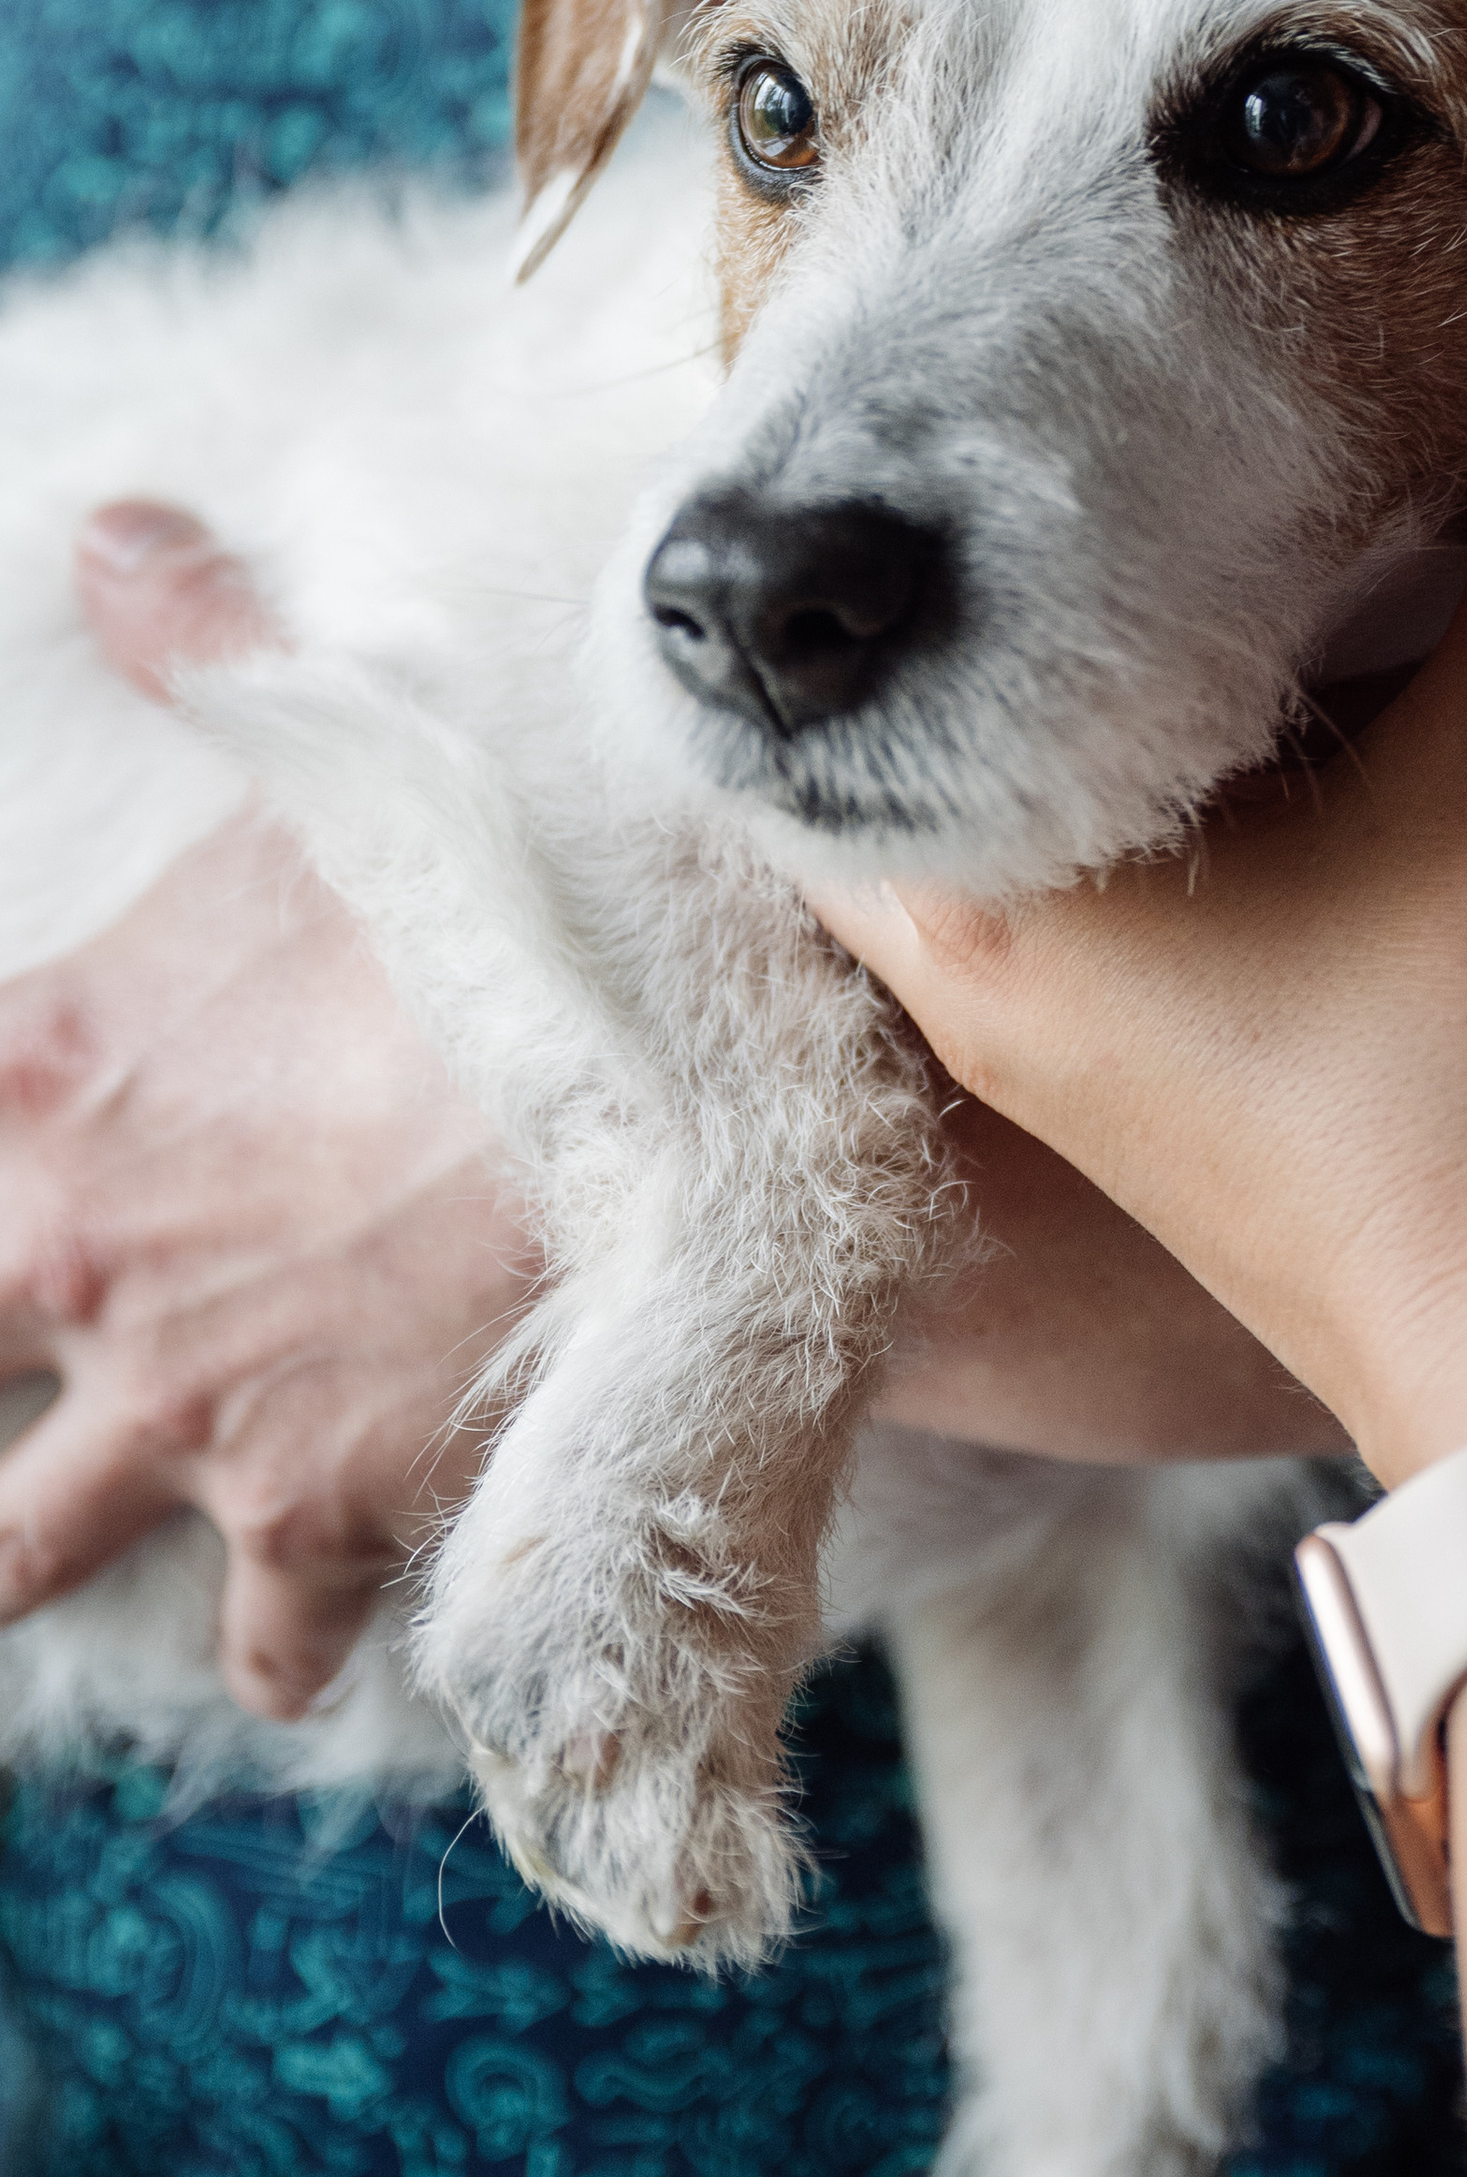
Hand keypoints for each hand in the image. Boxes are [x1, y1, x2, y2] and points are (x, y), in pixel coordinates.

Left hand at [0, 509, 539, 1716]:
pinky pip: (271, 1630)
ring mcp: (188, 1411)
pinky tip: (293, 1642)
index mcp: (49, 1078)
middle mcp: (81, 1263)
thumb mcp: (356, 754)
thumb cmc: (519, 922)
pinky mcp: (319, 1516)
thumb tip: (119, 533)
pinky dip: (279, 1642)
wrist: (688, 1117)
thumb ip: (216, 653)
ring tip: (46, 1548)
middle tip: (15, 1344)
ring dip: (41, 1540)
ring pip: (26, 1541)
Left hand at [816, 270, 1466, 1486]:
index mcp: (988, 897)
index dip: (884, 528)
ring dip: (1368, 669)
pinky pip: (1281, 874)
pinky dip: (1412, 786)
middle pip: (1027, 700)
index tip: (930, 388)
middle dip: (1173, 554)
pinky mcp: (1215, 1064)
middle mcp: (1000, 969)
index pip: (836, 679)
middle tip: (1205, 395)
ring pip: (1192, 785)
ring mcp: (1102, 1031)